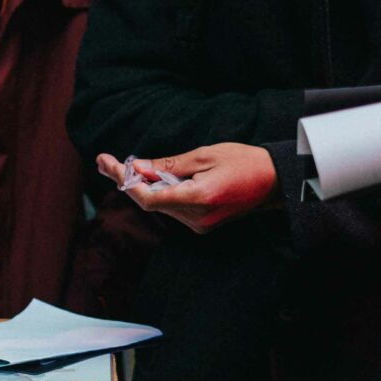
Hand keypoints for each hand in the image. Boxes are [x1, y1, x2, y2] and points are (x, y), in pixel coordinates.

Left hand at [97, 142, 275, 231]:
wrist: (275, 181)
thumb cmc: (243, 161)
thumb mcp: (203, 155)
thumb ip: (168, 166)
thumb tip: (136, 168)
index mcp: (199, 198)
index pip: (150, 198)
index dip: (126, 182)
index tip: (107, 163)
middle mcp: (197, 218)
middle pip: (151, 202)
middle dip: (129, 181)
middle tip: (105, 161)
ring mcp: (200, 224)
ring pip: (160, 205)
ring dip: (144, 186)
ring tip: (124, 166)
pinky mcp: (202, 225)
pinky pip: (173, 208)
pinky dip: (161, 192)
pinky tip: (153, 178)